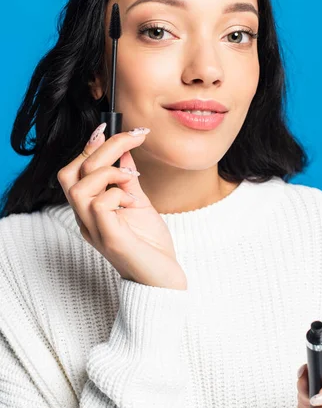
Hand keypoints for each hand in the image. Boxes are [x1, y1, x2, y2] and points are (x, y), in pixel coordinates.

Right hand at [57, 124, 186, 289]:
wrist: (164, 280)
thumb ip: (127, 179)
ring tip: (133, 177)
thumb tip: (124, 150)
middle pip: (71, 172)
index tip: (112, 127)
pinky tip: (135, 200)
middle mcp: (85, 220)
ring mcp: (94, 230)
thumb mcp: (138, 203)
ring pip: (79, 186)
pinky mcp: (110, 239)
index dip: (90, 145)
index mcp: (89, 210)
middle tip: (133, 138)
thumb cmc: (151, 245)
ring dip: (110, 171)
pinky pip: (100, 204)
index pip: (74, 171)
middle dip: (102, 148)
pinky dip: (119, 192)